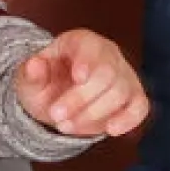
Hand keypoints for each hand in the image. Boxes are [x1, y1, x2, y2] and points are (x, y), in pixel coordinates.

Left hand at [14, 30, 149, 138]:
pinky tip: (110, 129)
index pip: (90, 44)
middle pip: (106, 73)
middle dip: (80, 99)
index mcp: (80, 41)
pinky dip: (128, 119)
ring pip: (120, 92)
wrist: (56, 101)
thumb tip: (33, 65)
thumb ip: (31, 73)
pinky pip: (140, 107)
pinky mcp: (133, 97)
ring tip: (67, 125)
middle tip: (56, 116)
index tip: (78, 77)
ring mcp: (123, 75)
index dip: (87, 60)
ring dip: (93, 114)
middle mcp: (107, 54)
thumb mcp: (29, 79)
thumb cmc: (45, 84)